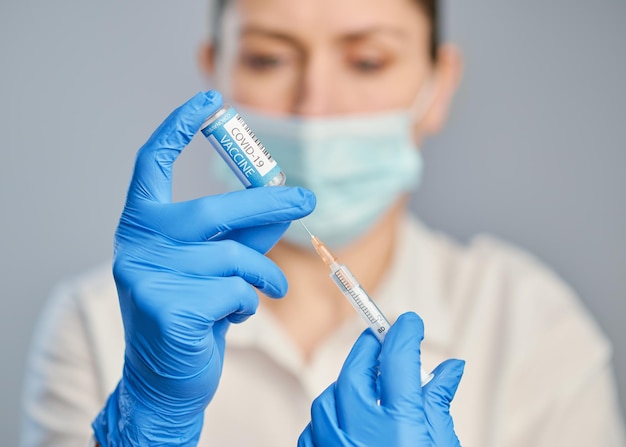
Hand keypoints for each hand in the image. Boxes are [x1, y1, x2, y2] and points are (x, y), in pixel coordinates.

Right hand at [91, 91, 315, 445]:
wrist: (165, 378)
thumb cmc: (194, 311)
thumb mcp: (219, 262)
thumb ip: (247, 229)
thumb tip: (289, 195)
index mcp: (141, 225)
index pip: (150, 163)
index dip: (177, 127)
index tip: (210, 101)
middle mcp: (135, 245)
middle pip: (211, 209)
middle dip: (266, 204)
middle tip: (306, 197)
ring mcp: (145, 277)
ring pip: (232, 257)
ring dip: (263, 273)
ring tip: (268, 288)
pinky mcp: (165, 309)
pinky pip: (233, 290)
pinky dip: (248, 302)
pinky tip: (233, 316)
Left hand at [298, 312, 463, 446]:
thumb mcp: (440, 445)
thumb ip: (437, 403)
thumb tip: (450, 369)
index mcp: (399, 426)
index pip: (397, 359)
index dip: (404, 333)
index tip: (409, 323)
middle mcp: (360, 432)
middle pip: (355, 370)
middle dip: (370, 349)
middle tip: (385, 340)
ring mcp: (333, 445)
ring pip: (329, 396)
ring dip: (348, 383)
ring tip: (370, 386)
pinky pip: (314, 426)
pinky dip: (331, 414)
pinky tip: (349, 417)